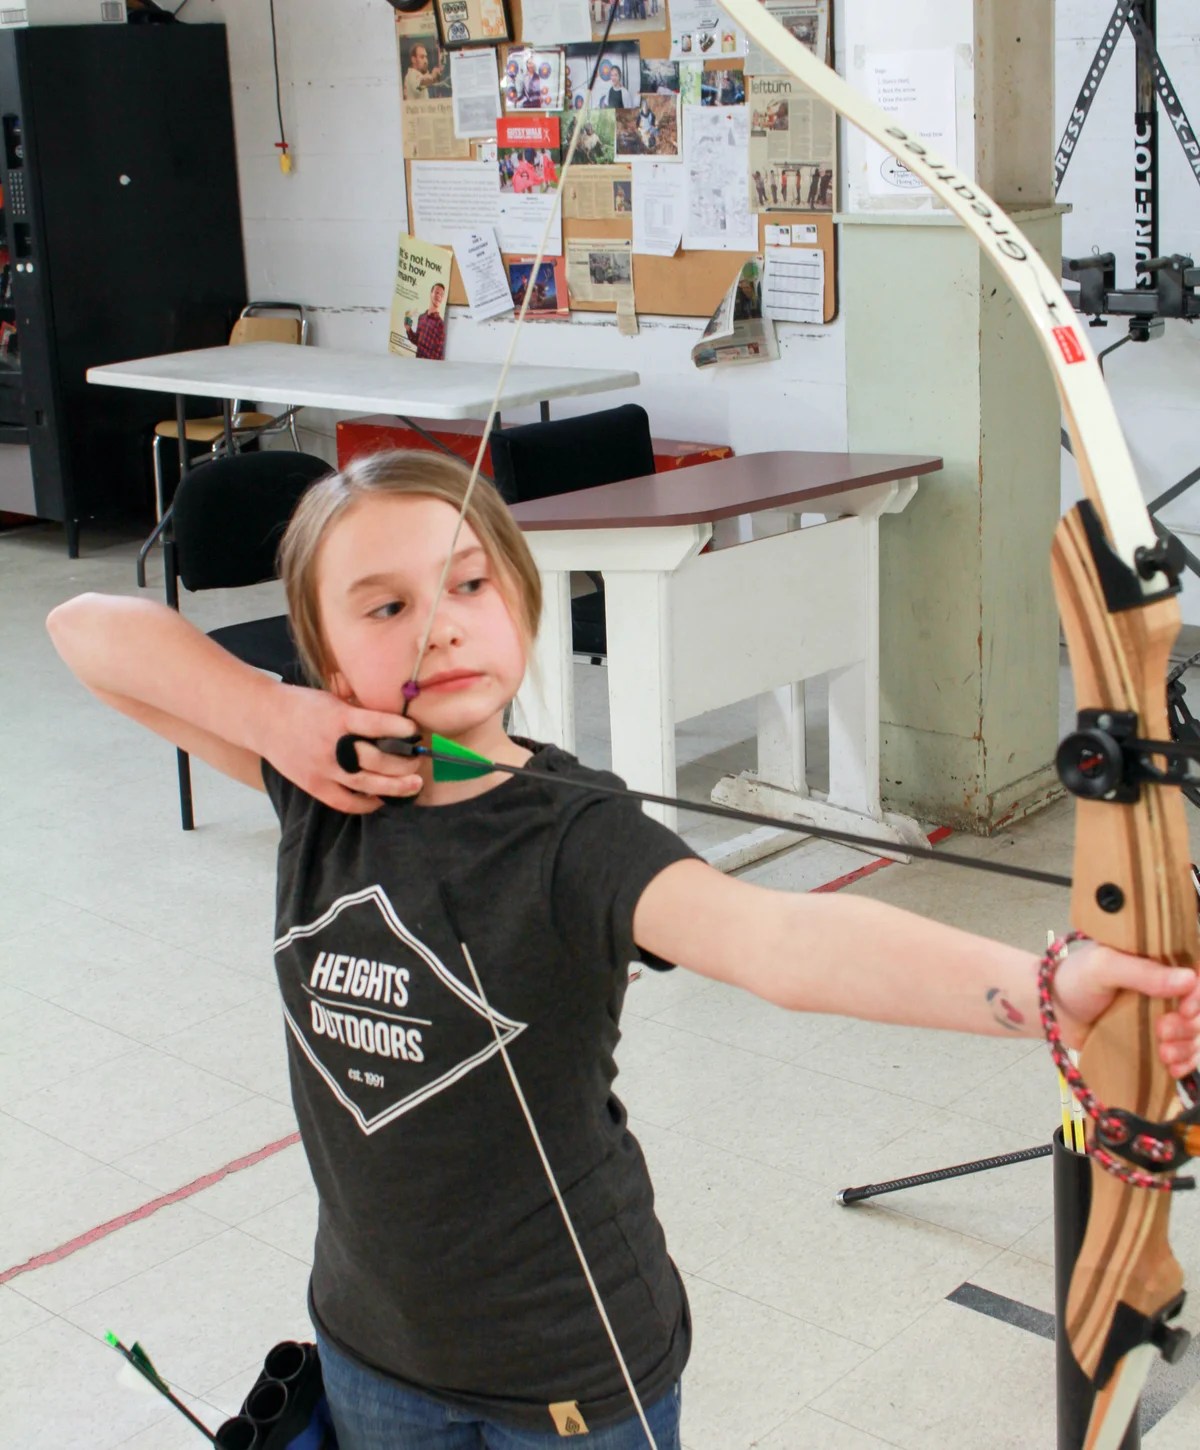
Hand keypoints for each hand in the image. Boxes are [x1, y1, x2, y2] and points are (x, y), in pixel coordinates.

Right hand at [257, 681, 423, 812]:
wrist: (264, 719)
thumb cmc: (303, 705)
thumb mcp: (333, 699)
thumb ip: (359, 711)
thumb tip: (393, 721)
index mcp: (338, 718)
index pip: (377, 725)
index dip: (400, 730)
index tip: (416, 732)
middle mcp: (333, 746)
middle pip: (377, 760)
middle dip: (404, 763)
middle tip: (418, 760)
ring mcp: (323, 769)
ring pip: (367, 785)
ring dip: (395, 787)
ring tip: (414, 785)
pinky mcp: (314, 785)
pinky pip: (345, 802)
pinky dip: (366, 804)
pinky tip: (381, 799)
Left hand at [1053, 941, 1199, 1078]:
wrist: (1052, 1011)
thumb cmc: (1074, 979)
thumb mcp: (1103, 967)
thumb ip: (1142, 972)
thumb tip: (1188, 979)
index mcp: (1157, 960)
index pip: (1195, 974)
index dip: (1198, 995)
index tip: (1186, 1009)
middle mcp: (1165, 987)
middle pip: (1198, 1009)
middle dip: (1189, 1025)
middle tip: (1163, 1031)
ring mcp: (1161, 1015)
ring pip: (1194, 1033)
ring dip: (1188, 1046)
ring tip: (1164, 1053)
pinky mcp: (1153, 1039)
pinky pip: (1183, 1053)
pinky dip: (1185, 1062)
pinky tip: (1172, 1068)